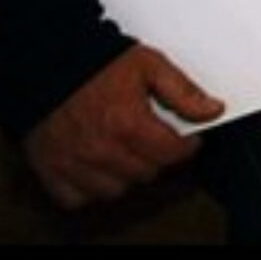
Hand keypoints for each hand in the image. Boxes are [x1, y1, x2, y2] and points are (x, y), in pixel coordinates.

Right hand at [22, 44, 221, 210]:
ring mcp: (73, 162)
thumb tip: (212, 110)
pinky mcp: (50, 169)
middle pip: (147, 172)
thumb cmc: (96, 62)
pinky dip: (89, 188)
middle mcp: (100, 149)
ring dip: (125, 174)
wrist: (47, 61)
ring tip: (125, 151)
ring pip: (115, 189)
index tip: (185, 139)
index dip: (186, 146)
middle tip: (152, 139)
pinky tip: (96, 167)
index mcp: (127, 123)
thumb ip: (183, 91)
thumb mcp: (150, 65)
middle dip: (156, 157)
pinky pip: (77, 198)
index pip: (172, 154)